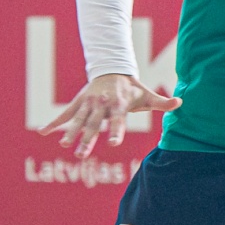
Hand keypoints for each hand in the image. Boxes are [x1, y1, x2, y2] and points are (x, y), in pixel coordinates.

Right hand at [40, 72, 181, 157]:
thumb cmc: (132, 87)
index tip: (114, 144)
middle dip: (88, 139)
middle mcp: (101, 104)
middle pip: (94, 124)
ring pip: (78, 120)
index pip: (117, 120)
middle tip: (81, 155)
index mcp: (118, 104)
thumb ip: (162, 102)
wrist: (112, 68)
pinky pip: (65, 114)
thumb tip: (181, 103)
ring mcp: (88, 103)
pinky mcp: (78, 102)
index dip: (116, 131)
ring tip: (64, 145)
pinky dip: (54, 122)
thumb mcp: (147, 94)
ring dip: (70, 132)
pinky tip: (43, 132)